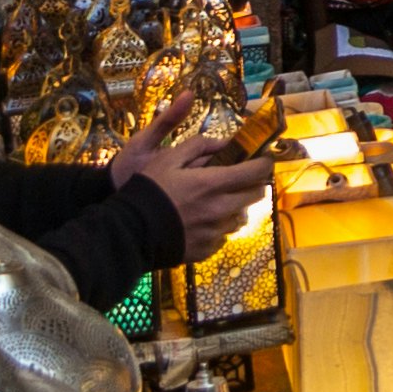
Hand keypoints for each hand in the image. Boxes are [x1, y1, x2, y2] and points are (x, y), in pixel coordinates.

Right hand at [113, 129, 266, 252]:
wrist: (128, 232)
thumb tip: (226, 142)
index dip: (264, 163)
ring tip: (214, 202)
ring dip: (235, 207)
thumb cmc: (148, 190)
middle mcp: (220, 210)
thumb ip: (200, 146)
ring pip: (241, 216)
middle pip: (256, 195)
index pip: (257, 172)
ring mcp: (215, 232)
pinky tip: (200, 222)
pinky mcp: (207, 250)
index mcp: (213, 184)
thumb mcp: (168, 158)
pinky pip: (224, 236)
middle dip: (252, 184)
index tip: (261, 160)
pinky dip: (218, 227)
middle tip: (238, 179)